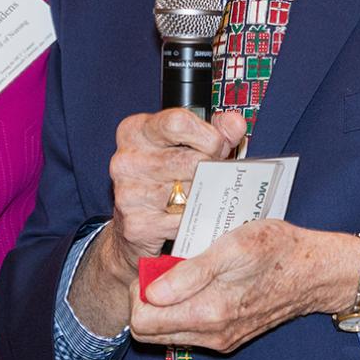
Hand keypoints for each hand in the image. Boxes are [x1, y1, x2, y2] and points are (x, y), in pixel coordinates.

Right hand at [69, 110, 245, 335]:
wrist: (138, 239)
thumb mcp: (194, 150)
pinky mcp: (135, 226)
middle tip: (226, 177)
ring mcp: (126, 195)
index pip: (175, 120)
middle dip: (216, 169)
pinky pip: (183, 223)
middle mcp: (124, 159)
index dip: (208, 133)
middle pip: (188, 158)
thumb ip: (218, 132)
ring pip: (189, 192)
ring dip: (210, 199)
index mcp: (136, 130)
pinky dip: (198, 225)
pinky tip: (198, 224)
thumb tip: (235, 123)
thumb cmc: (172, 186)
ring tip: (214, 200)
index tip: (225, 145)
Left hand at [129, 220, 358, 352]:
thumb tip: (153, 291)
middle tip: (167, 268)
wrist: (315, 271)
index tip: (157, 266)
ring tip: (186, 271)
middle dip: (147, 299)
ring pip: (168, 332)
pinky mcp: (228, 336)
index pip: (141, 320)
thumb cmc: (277, 250)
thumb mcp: (232, 247)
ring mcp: (220, 339)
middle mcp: (212, 335)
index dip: (140, 290)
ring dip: (166, 304)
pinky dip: (185, 307)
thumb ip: (190, 273)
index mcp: (209, 313)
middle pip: (149, 331)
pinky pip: (189, 330)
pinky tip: (202, 281)